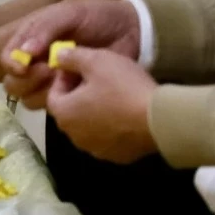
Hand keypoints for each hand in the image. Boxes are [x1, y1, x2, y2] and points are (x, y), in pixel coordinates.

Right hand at [0, 0, 140, 107]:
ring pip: (30, 100)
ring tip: (66, 79)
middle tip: (49, 71)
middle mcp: (36, 63)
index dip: (12, 64)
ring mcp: (52, 82)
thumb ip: (45, 29)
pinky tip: (78, 88)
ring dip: (43, 92)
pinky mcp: (71, 96)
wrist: (131, 30)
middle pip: (13, 84)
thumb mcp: (70, 14)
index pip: (8, 58)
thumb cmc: (97, 17)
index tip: (24, 66)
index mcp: (30, 40)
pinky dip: (62, 102)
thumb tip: (24, 53)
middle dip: (27, 81)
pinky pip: (55, 108)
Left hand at [43, 45, 159, 162]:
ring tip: (114, 95)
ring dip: (95, 111)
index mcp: (65, 114)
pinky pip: (108, 138)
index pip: (53, 95)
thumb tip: (58, 57)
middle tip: (97, 79)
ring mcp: (96, 150)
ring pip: (89, 126)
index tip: (78, 67)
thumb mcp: (97, 61)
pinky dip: (112, 126)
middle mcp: (75, 136)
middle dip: (79, 94)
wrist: (160, 120)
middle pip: (70, 111)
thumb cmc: (123, 87)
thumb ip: (72, 57)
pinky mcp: (117, 157)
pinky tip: (127, 113)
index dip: (64, 79)